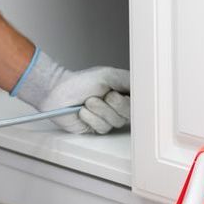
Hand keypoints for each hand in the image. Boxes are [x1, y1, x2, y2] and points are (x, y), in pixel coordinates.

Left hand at [12, 49, 130, 134]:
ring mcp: (107, 118)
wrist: (58, 92)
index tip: (123, 94)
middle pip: (129, 114)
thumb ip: (129, 80)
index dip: (132, 100)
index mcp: (123, 92)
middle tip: (104, 95)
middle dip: (114, 104)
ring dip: (99, 110)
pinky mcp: (97, 128)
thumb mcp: (108, 75)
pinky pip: (102, 127)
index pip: (139, 101)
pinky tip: (83, 111)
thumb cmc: (80, 82)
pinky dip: (91, 117)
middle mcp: (117, 106)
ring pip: (115, 121)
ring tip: (88, 101)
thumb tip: (145, 84)